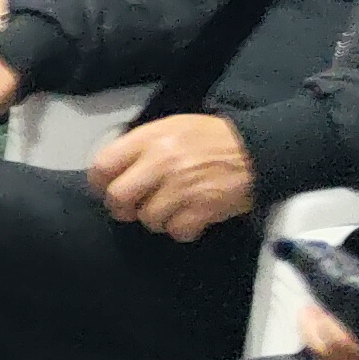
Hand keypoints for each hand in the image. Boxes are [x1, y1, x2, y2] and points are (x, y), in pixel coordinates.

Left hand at [87, 114, 259, 240]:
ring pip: (147, 218)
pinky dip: (181, 229)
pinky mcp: (203, 208)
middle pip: (118, 197)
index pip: (103, 165)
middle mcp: (161, 162)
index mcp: (149, 139)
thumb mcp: (171, 128)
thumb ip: (140, 146)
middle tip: (133, 207)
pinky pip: (176, 231)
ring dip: (156, 219)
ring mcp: (182, 187)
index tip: (107, 188)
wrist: (258, 150)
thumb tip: (113, 169)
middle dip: (122, 207)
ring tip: (170, 209)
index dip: (100, 182)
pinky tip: (189, 218)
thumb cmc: (210, 139)